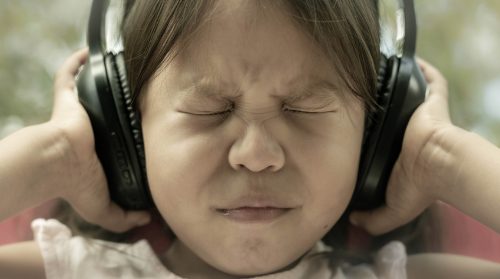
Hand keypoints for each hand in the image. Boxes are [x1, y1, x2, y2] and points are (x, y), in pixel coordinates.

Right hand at [47, 48, 149, 232]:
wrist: (56, 163)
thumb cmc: (76, 185)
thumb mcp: (104, 210)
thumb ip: (125, 218)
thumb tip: (147, 218)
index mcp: (100, 153)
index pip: (117, 142)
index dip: (131, 136)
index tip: (152, 130)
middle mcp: (92, 131)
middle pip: (108, 113)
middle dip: (124, 104)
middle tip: (148, 95)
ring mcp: (79, 113)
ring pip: (92, 92)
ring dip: (104, 80)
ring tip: (127, 69)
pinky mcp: (68, 99)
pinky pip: (67, 75)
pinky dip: (75, 61)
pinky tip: (90, 51)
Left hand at [349, 58, 455, 234]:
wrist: (440, 164)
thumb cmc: (420, 186)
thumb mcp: (392, 210)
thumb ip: (373, 219)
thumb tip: (353, 221)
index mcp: (402, 155)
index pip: (387, 144)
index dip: (375, 139)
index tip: (355, 131)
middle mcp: (409, 133)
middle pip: (394, 117)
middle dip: (380, 110)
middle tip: (356, 100)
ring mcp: (421, 116)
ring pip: (408, 98)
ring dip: (396, 88)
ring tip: (374, 76)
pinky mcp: (433, 102)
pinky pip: (431, 80)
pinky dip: (424, 69)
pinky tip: (409, 60)